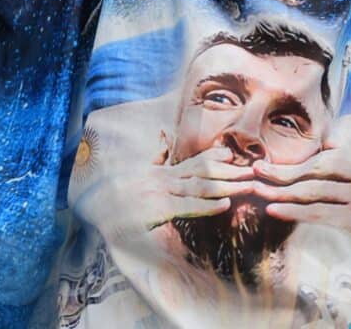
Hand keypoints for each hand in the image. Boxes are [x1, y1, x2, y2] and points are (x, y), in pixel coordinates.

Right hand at [74, 147, 253, 243]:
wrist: (95, 209)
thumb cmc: (116, 197)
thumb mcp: (136, 175)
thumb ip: (154, 159)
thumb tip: (162, 139)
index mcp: (162, 174)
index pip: (192, 162)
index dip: (213, 157)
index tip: (232, 153)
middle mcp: (166, 180)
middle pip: (205, 172)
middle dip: (231, 172)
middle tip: (255, 171)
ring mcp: (164, 193)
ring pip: (201, 187)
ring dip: (227, 186)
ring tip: (248, 186)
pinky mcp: (160, 210)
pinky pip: (188, 207)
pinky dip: (208, 206)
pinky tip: (225, 205)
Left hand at [252, 147, 350, 265]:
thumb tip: (328, 137)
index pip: (322, 155)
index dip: (293, 159)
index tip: (268, 161)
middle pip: (312, 171)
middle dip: (279, 172)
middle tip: (253, 171)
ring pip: (313, 194)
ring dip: (281, 192)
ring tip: (257, 189)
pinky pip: (324, 217)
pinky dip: (297, 213)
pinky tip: (277, 210)